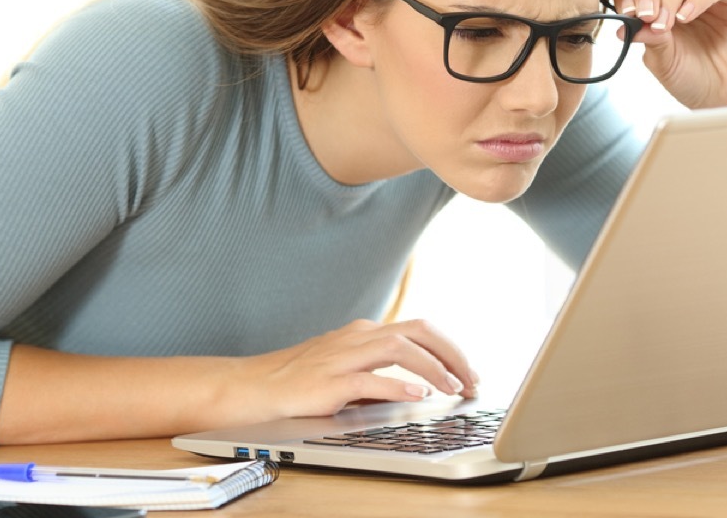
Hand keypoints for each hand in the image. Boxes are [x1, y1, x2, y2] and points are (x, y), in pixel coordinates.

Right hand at [220, 319, 479, 423]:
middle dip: (452, 354)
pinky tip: (418, 396)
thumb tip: (421, 386)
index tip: (470, 372)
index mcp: (365, 333)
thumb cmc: (300, 380)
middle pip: (419, 332)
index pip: (420, 330)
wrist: (254, 386)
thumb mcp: (348, 369)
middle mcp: (358, 338)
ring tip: (453, 388)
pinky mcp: (329, 381)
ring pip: (400, 349)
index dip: (451, 349)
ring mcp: (343, 357)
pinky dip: (398, 386)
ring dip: (433, 369)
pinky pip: (370, 379)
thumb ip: (381, 373)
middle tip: (473, 380)